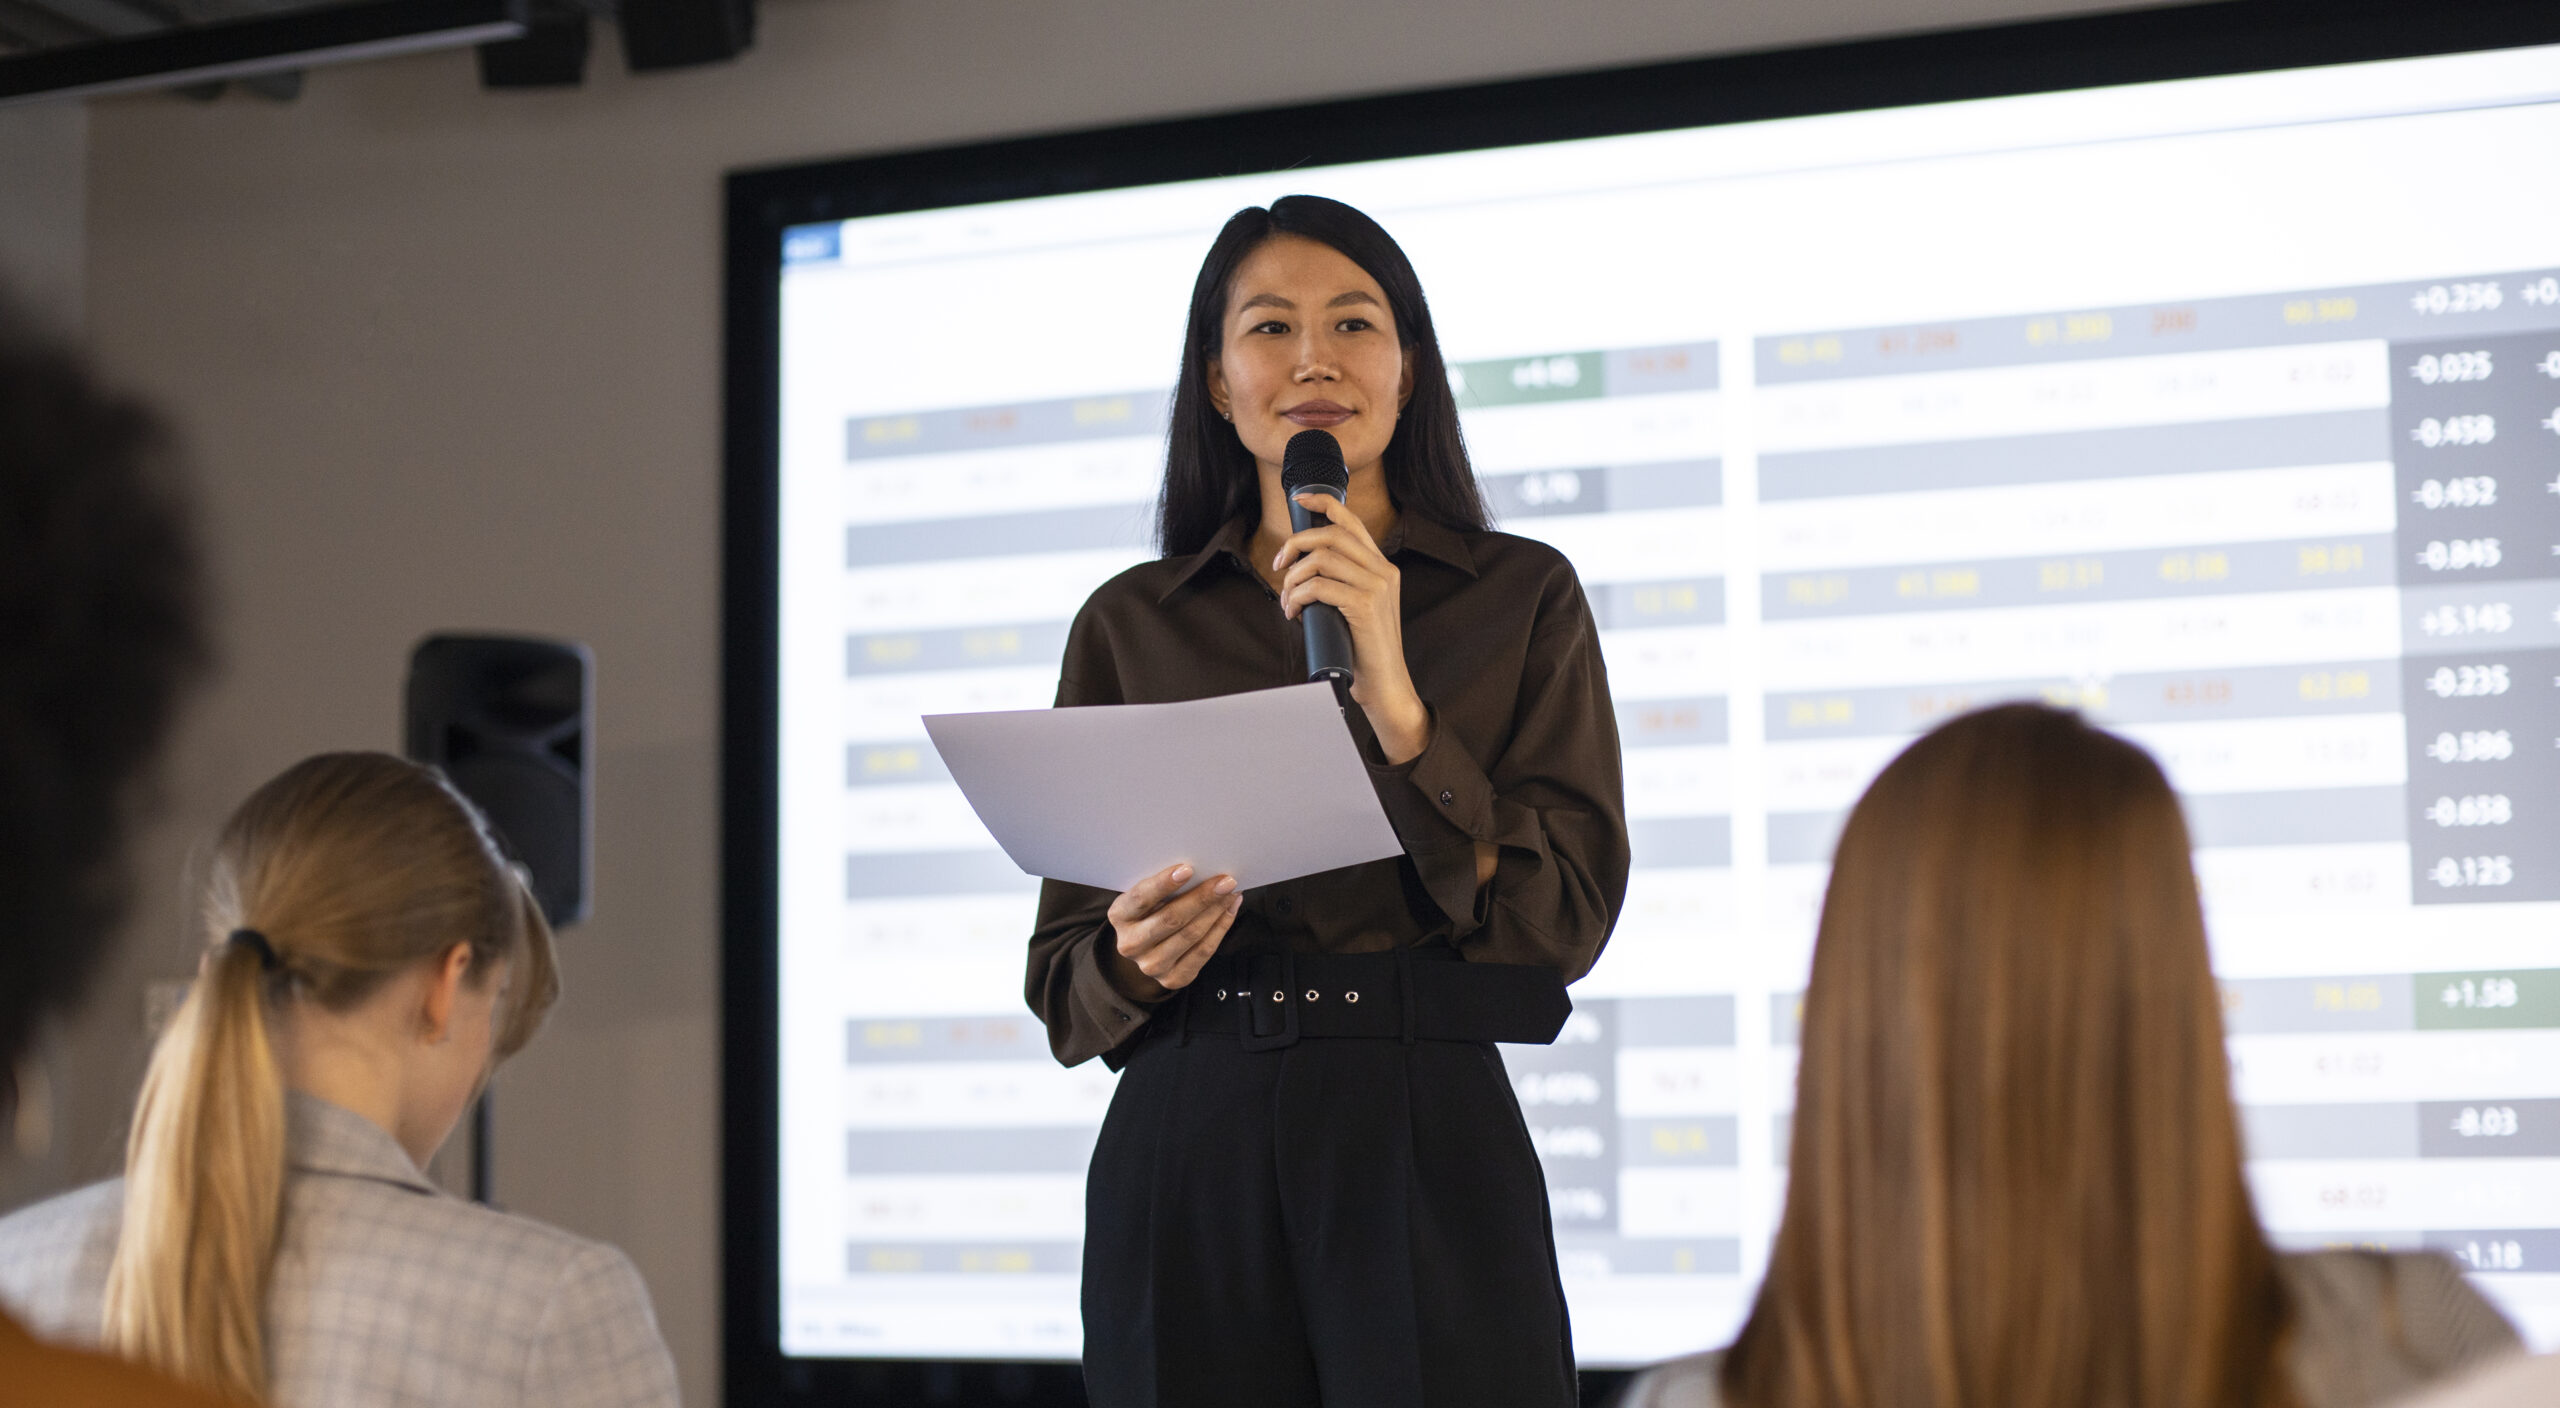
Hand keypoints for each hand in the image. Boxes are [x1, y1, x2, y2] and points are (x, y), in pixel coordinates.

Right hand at [1105, 863, 1240, 1000]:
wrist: (1146, 948)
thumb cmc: (1150, 910)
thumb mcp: (1147, 896)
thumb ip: (1163, 885)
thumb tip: (1201, 868)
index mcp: (1119, 916)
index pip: (1141, 898)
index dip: (1164, 883)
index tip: (1188, 869)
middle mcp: (1131, 944)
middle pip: (1171, 918)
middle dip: (1202, 897)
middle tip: (1225, 881)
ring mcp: (1151, 965)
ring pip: (1191, 935)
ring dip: (1216, 911)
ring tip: (1231, 892)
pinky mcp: (1172, 978)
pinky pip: (1203, 951)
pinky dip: (1221, 927)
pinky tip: (1229, 909)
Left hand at [1274, 493, 1429, 762]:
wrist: (1385, 686)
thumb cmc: (1364, 651)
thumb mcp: (1355, 609)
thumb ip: (1341, 585)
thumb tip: (1302, 570)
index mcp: (1383, 568)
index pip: (1352, 522)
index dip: (1324, 503)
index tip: (1300, 500)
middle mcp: (1384, 571)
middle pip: (1331, 535)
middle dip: (1296, 545)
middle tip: (1279, 566)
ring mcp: (1377, 587)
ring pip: (1322, 558)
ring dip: (1293, 577)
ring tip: (1287, 599)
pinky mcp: (1365, 606)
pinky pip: (1319, 586)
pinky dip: (1298, 596)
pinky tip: (1294, 612)